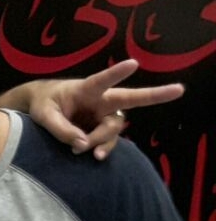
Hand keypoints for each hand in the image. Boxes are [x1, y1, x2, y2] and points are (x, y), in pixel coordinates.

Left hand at [20, 59, 184, 159]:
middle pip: (130, 99)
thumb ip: (60, 129)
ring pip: (114, 129)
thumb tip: (82, 144)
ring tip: (82, 150)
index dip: (117, 73)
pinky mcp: (102, 129)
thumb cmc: (42, 104)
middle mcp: (100, 100)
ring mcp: (103, 115)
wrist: (41, 109)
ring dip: (100, 140)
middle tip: (179, 89)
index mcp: (85, 88)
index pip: (103, 80)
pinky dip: (103, 149)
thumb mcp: (43, 115)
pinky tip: (96, 156)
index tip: (134, 63)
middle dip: (155, 94)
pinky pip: (109, 141)